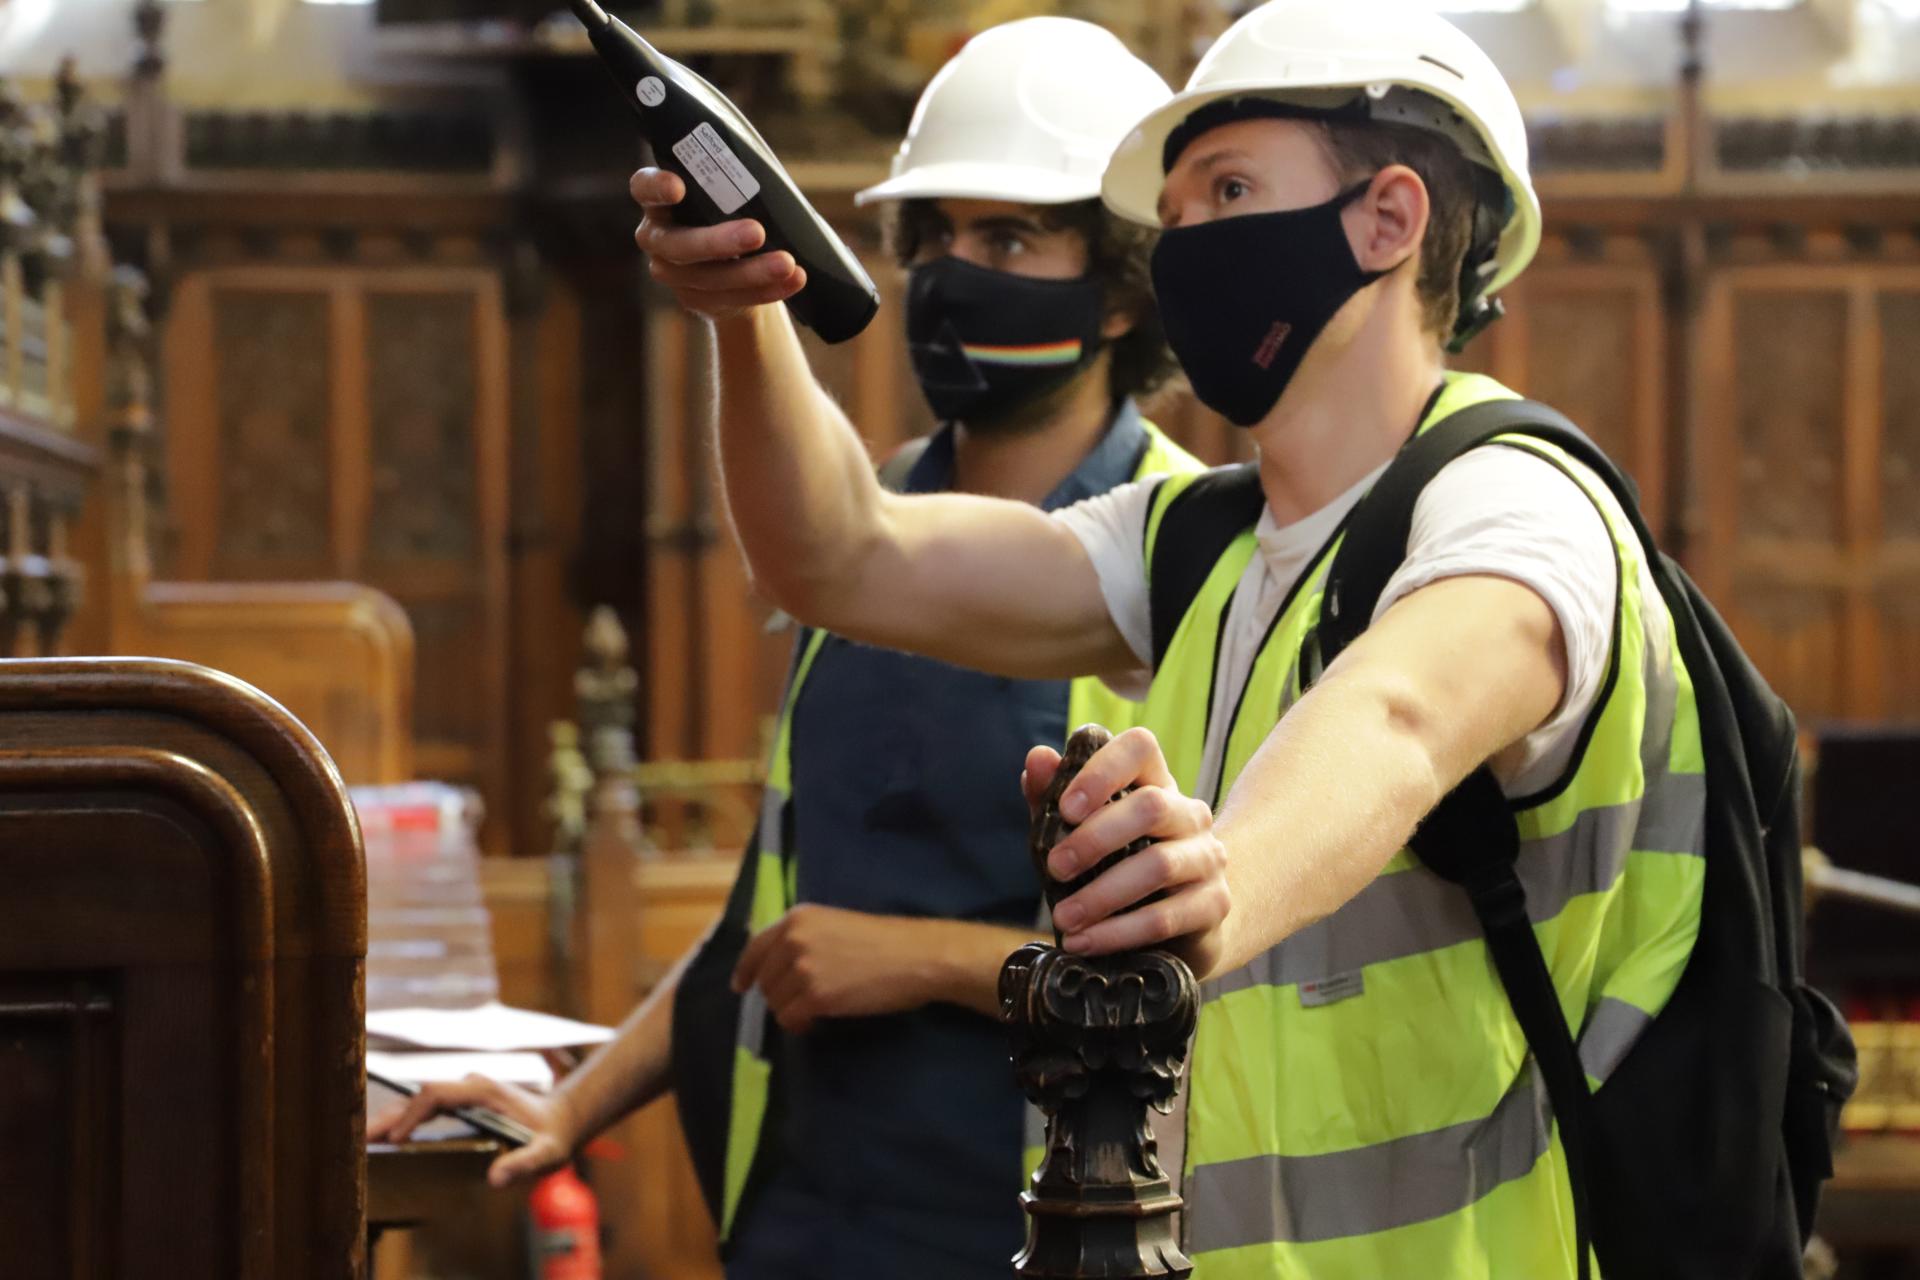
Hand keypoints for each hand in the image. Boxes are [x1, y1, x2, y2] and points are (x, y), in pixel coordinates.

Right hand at [367, 1074, 577, 1189]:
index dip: (411, 1114)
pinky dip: (404, 1121)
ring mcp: (464, 1092)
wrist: (563, 1120)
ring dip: (391, 1118)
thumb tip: (495, 1179)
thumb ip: (524, 1164)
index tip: (393, 1138)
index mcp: (483, 1091)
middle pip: (419, 1096)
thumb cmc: (553, 1137)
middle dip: (388, 1116)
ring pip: (418, 1101)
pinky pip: (425, 1108)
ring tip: (361, 1141)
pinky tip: (386, 1139)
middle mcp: (469, 1086)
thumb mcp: (545, 1155)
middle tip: (358, 1140)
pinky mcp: (461, 1102)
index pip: (435, 1094)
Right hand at [630, 168, 806, 320]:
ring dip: (752, 272)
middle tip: (756, 232)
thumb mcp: (727, 191)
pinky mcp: (696, 300)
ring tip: (787, 263)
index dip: (655, 188)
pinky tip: (793, 280)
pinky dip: (767, 290)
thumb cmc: (730, 211)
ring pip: (709, 278)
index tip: (678, 187)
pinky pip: (732, 299)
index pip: (644, 188)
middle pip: (678, 244)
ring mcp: (673, 274)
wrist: (735, 265)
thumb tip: (766, 170)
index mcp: (659, 201)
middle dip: (717, 241)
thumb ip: (732, 180)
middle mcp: (657, 238)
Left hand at [731, 904, 936, 1034]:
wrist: (914, 956)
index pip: (756, 947)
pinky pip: (789, 1018)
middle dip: (778, 994)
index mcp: (798, 918)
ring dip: (790, 1010)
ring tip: (813, 1011)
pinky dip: (798, 1025)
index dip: (746, 970)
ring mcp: (803, 968)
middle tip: (801, 1002)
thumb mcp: (835, 925)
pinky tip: (814, 1022)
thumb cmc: (884, 940)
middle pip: (765, 979)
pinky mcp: (815, 996)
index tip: (741, 985)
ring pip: (775, 1001)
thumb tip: (779, 965)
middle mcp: (794, 940)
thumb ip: (804, 939)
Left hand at [1022, 727, 1229, 976]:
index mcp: (1156, 784)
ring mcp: (1207, 858)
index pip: (1140, 747)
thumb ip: (1053, 797)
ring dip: (1101, 895)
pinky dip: (1119, 932)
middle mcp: (1189, 814)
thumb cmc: (1120, 868)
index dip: (1102, 770)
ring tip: (1063, 918)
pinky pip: (1166, 917)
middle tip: (1054, 869)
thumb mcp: (1082, 833)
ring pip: (1159, 865)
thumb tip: (1037, 758)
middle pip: (1151, 806)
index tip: (1065, 808)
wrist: (1186, 925)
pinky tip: (1086, 943)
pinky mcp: (1213, 905)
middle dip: (1094, 839)